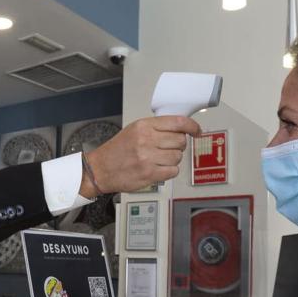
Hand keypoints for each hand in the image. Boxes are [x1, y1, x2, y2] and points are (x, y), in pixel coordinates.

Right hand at [81, 116, 200, 195]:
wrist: (100, 169)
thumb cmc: (117, 150)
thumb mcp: (134, 130)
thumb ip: (156, 128)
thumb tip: (181, 129)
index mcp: (144, 126)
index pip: (178, 123)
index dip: (192, 127)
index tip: (196, 131)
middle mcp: (146, 140)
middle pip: (180, 141)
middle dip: (178, 146)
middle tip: (168, 148)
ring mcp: (148, 157)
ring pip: (178, 157)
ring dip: (173, 159)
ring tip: (159, 160)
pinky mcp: (149, 173)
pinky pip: (173, 171)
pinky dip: (169, 171)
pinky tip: (159, 168)